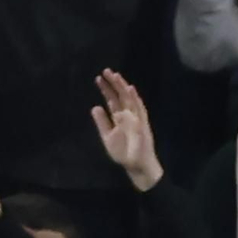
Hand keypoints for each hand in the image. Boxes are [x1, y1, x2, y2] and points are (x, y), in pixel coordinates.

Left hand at [91, 69, 162, 190]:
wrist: (136, 166)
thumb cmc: (124, 153)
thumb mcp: (108, 137)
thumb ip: (102, 122)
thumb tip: (95, 107)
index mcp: (119, 119)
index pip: (112, 100)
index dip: (106, 90)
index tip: (98, 78)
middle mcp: (128, 116)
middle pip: (121, 96)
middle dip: (114, 84)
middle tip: (106, 71)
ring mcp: (136, 119)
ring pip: (130, 100)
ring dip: (123, 87)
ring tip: (116, 76)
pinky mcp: (143, 124)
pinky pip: (139, 109)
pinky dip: (135, 99)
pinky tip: (130, 89)